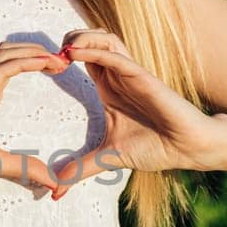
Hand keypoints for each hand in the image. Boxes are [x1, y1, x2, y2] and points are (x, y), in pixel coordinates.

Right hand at [0, 39, 72, 195]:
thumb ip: (24, 168)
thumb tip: (53, 182)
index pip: (13, 65)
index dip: (37, 60)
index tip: (60, 67)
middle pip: (12, 52)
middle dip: (39, 50)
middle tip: (65, 59)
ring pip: (7, 53)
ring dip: (34, 51)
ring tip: (58, 58)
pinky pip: (2, 69)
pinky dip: (24, 61)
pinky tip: (44, 62)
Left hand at [53, 28, 219, 193]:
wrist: (185, 148)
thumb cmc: (153, 147)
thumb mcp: (107, 158)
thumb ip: (81, 169)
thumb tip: (56, 188)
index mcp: (108, 87)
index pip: (81, 57)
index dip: (61, 56)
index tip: (41, 68)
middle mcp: (117, 76)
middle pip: (90, 40)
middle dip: (68, 39)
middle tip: (49, 56)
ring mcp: (130, 74)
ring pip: (104, 40)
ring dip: (81, 38)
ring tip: (62, 49)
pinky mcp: (143, 77)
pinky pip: (116, 57)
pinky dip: (95, 52)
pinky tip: (75, 54)